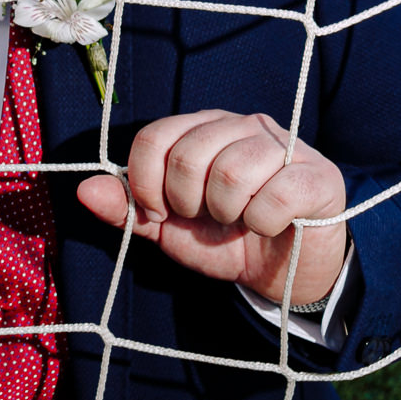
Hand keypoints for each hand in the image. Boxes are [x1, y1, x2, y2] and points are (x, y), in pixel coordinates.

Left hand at [77, 110, 348, 306]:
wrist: (285, 273)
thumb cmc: (225, 241)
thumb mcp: (168, 228)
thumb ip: (128, 208)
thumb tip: (83, 189)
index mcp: (202, 129)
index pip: (154, 137)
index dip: (145, 182)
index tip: (157, 212)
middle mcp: (242, 126)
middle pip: (189, 155)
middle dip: (185, 202)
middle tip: (204, 218)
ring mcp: (284, 146)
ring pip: (231, 172)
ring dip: (225, 212)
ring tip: (237, 220)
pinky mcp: (317, 175)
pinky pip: (275, 195)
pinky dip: (262, 222)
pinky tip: (268, 226)